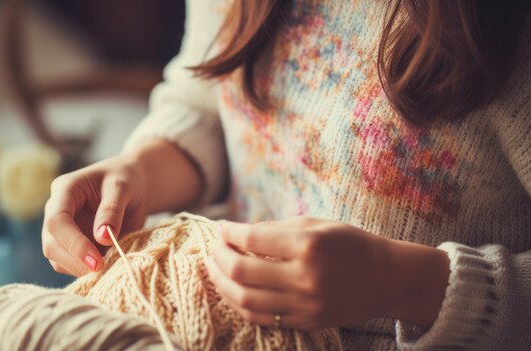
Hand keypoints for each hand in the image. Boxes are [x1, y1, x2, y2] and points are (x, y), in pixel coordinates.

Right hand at [41, 153, 148, 276]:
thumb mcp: (123, 187)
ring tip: (108, 267)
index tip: (97, 261)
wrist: (134, 185)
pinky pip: (71, 265)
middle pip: (51, 244)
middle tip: (103, 270)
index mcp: (65, 190)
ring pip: (57, 259)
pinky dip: (85, 270)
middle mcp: (57, 211)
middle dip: (74, 261)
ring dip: (79, 269)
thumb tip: (102, 238)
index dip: (74, 244)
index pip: (56, 221)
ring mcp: (62, 230)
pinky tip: (106, 267)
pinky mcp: (72, 245)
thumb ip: (112, 210)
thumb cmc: (127, 180)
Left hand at [206, 216, 449, 328]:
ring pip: (244, 298)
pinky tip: (231, 290)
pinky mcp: (305, 322)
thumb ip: (276, 229)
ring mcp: (305, 304)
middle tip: (212, 247)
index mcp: (308, 244)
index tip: (221, 227)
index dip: (229, 232)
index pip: (251, 238)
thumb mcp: (317, 224)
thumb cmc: (350, 243)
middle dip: (217, 256)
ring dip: (220, 281)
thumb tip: (238, 234)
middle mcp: (305, 276)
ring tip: (213, 268)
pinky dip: (238, 303)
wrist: (386, 279)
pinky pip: (260, 317)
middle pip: (241, 270)